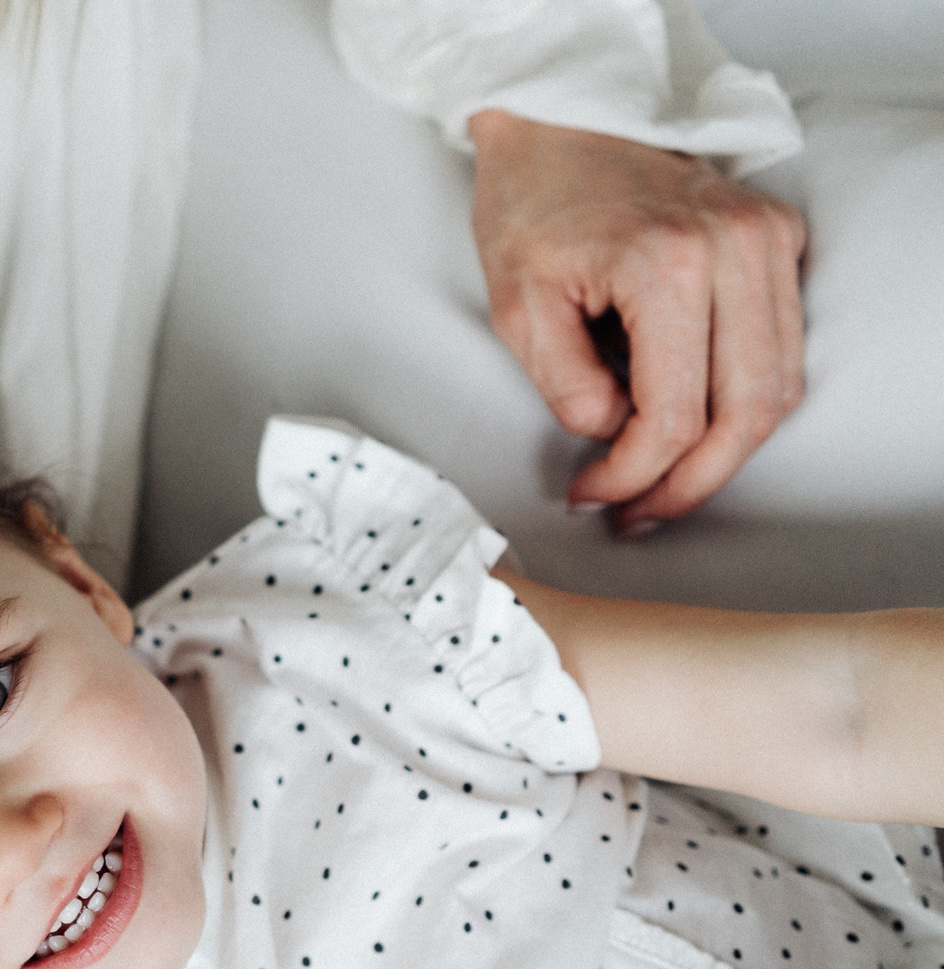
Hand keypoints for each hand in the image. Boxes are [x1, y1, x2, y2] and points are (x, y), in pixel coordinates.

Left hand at [468, 109, 805, 533]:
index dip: (634, 475)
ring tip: (662, 486)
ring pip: (777, 388)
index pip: (674, 414)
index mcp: (666, 264)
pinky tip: (690, 428)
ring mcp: (766, 240)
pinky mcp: (777, 239)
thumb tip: (613, 435)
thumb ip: (564, 383)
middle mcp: (734, 250)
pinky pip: (780, 349)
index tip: (592, 496)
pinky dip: (743, 402)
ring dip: (725, 453)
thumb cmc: (533, 206)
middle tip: (638, 515)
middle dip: (690, 484)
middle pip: (746, 413)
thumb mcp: (517, 306)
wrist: (562, 124)